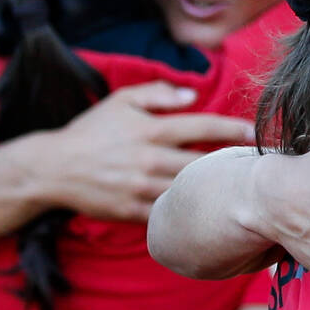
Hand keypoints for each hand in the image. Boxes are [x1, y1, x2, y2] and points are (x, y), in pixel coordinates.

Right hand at [27, 83, 257, 223]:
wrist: (53, 168)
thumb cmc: (91, 132)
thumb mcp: (120, 102)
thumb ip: (158, 94)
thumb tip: (192, 95)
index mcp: (151, 130)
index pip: (202, 127)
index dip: (232, 129)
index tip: (253, 133)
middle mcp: (150, 159)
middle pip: (205, 163)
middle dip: (232, 164)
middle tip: (255, 165)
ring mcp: (143, 188)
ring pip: (191, 191)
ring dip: (214, 189)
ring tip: (237, 189)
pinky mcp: (134, 212)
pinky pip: (170, 215)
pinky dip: (188, 212)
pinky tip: (206, 212)